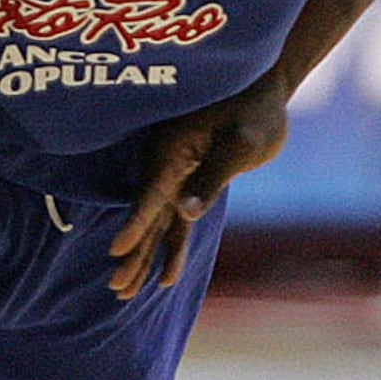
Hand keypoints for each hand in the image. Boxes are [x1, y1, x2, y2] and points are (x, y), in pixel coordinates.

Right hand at [108, 68, 290, 299]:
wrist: (263, 86)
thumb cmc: (255, 108)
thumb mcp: (241, 142)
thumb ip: (213, 176)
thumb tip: (186, 213)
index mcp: (171, 147)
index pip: (150, 193)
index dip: (135, 224)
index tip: (117, 250)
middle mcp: (165, 162)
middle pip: (146, 214)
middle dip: (132, 252)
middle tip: (117, 288)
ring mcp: (176, 173)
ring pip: (156, 222)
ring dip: (143, 257)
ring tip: (124, 294)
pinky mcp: (190, 181)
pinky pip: (175, 220)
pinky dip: (170, 247)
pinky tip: (166, 278)